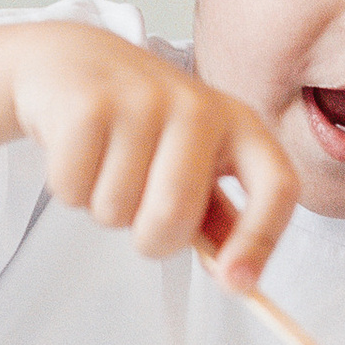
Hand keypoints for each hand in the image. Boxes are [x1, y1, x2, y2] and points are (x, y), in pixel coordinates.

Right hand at [10, 23, 297, 289]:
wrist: (72, 61)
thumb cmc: (141, 123)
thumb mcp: (192, 161)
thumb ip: (216, 217)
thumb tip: (238, 277)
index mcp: (239, 124)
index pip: (276, 186)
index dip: (261, 240)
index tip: (236, 283)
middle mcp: (198, 107)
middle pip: (174, 217)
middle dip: (148, 239)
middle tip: (138, 211)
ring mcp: (142, 100)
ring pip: (115, 211)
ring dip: (102, 207)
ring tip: (106, 164)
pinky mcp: (89, 103)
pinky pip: (73, 189)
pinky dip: (68, 188)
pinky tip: (79, 151)